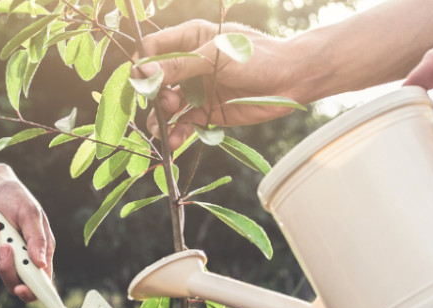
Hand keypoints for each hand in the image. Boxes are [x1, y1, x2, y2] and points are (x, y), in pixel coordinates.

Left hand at [0, 165, 54, 301]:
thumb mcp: (30, 213)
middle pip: (13, 282)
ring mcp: (4, 256)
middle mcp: (23, 258)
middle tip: (5, 247)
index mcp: (41, 252)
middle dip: (6, 267)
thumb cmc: (17, 197)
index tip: (21, 289)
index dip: (32, 292)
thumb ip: (36, 238)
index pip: (41, 283)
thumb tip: (41, 264)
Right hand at [140, 19, 305, 148]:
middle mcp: (190, 65)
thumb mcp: (215, 57)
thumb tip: (142, 71)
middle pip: (156, 81)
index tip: (141, 79)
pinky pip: (184, 125)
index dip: (144, 63)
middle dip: (153, 95)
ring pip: (166, 107)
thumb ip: (179, 65)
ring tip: (162, 130)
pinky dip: (176, 134)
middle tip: (166, 103)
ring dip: (160, 119)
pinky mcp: (207, 113)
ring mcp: (197, 90)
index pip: (154, 48)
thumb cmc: (257, 57)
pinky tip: (173, 142)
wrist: (291, 81)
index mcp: (190, 39)